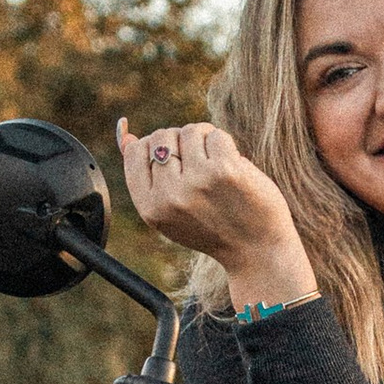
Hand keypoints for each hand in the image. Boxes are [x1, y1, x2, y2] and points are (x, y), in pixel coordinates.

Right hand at [117, 118, 317, 307]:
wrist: (257, 251)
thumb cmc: (213, 228)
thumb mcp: (171, 212)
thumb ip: (147, 177)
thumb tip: (127, 134)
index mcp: (150, 207)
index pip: (136, 152)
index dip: (155, 147)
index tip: (176, 160)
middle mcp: (169, 196)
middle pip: (162, 136)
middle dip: (181, 142)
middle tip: (200, 164)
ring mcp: (197, 182)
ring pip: (190, 131)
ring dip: (205, 141)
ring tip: (217, 163)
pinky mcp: (225, 171)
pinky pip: (216, 135)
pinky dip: (226, 145)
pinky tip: (233, 165)